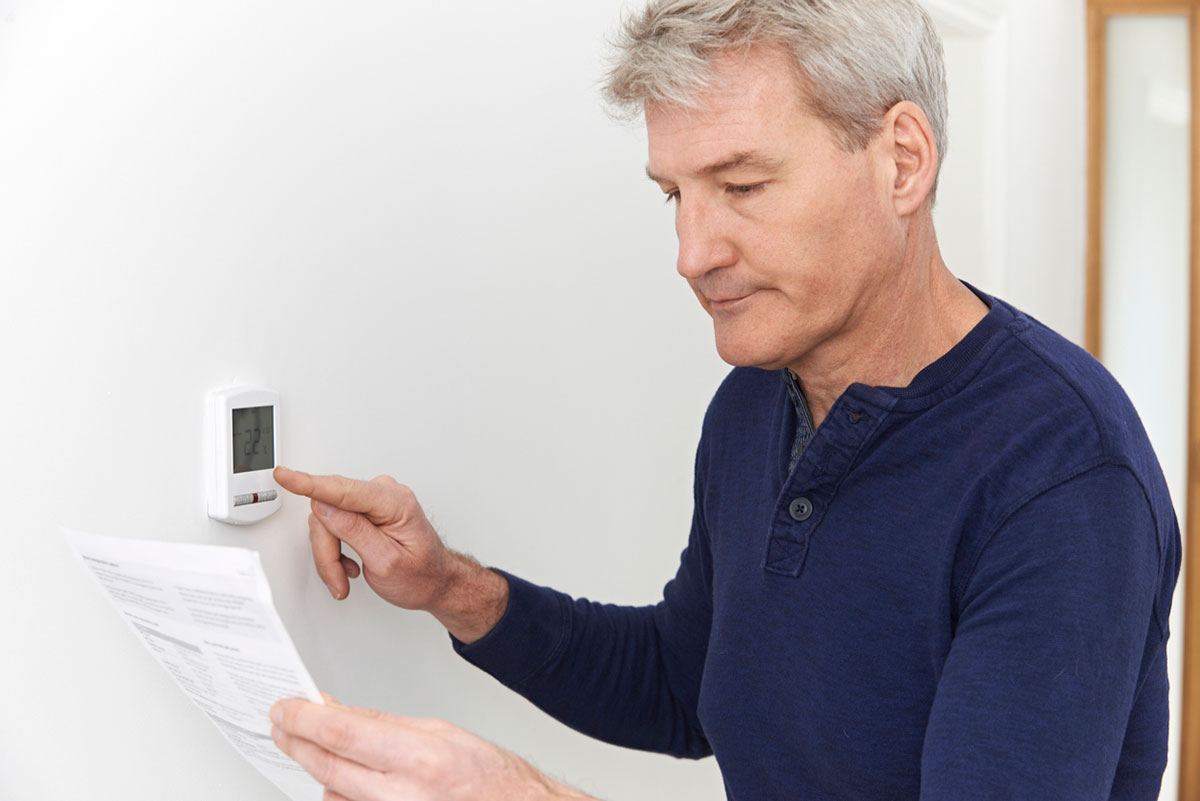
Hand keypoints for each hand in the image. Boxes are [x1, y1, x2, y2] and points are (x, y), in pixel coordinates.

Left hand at [270, 697, 595, 800]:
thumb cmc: (490, 779)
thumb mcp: (439, 732)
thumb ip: (382, 723)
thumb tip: (338, 711)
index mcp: (420, 759)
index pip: (343, 733)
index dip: (304, 719)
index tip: (285, 708)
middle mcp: (402, 796)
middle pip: (326, 766)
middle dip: (296, 742)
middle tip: (282, 725)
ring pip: (330, 794)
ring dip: (320, 770)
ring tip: (321, 750)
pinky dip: (339, 794)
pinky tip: (344, 780)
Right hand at [274, 466, 507, 642]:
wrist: (435, 582)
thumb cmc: (421, 575)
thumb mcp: (386, 562)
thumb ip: (354, 531)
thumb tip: (324, 506)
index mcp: (394, 502)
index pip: (343, 489)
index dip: (310, 483)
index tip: (285, 475)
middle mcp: (384, 495)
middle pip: (329, 512)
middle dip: (328, 550)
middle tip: (338, 578)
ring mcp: (374, 502)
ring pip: (327, 522)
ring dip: (331, 555)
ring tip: (346, 576)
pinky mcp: (366, 511)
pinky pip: (334, 525)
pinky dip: (336, 550)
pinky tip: (350, 565)